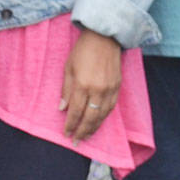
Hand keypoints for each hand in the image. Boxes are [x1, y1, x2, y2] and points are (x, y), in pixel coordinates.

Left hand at [60, 27, 122, 141]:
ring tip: (87, 136)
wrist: (105, 37)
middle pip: (90, 117)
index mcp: (82, 84)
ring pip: (102, 115)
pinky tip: (99, 122)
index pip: (75, 111)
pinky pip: (111, 107)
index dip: (71, 124)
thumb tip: (62, 108)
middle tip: (76, 142)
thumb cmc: (83, 50)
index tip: (66, 133)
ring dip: (94, 128)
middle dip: (82, 131)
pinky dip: (104, 117)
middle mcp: (97, 90)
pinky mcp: (118, 87)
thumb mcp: (68, 67)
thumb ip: (66, 90)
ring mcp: (109, 89)